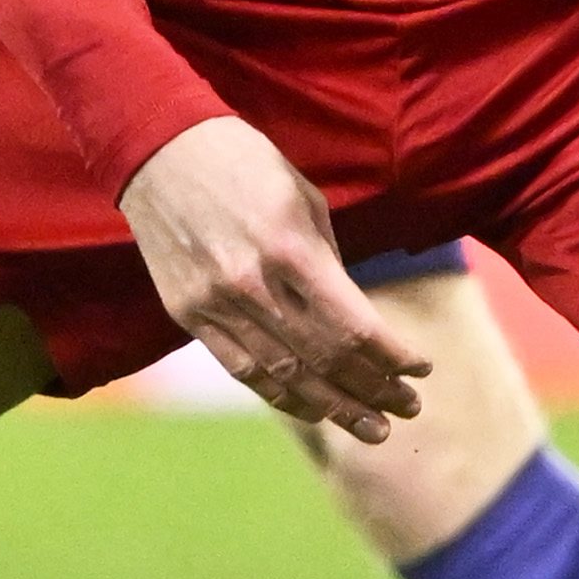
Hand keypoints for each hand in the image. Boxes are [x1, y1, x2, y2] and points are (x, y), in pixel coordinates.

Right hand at [115, 114, 421, 438]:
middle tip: (408, 408)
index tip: (421, 369)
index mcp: (289, 247)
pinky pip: (242, 370)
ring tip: (373, 427)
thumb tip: (357, 316)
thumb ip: (328, 261)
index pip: (353, 325)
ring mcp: (216, 304)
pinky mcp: (189, 315)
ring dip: (336, 407)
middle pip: (326, 358)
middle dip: (375, 389)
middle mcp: (253, 284)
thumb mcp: (301, 198)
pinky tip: (315, 411)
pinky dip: (282, 396)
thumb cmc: (243, 162)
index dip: (393, 356)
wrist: (157, 151)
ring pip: (285, 376)